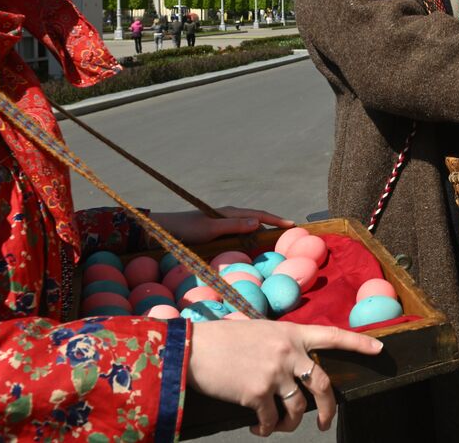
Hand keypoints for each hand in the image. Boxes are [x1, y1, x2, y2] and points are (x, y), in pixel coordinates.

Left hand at [153, 207, 293, 246]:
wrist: (165, 229)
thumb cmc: (186, 229)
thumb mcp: (210, 228)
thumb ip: (233, 225)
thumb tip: (258, 223)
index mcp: (230, 213)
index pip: (259, 215)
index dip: (276, 220)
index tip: (293, 225)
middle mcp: (228, 216)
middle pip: (256, 219)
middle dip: (273, 224)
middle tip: (290, 232)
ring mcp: (223, 224)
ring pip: (248, 227)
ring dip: (262, 231)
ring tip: (275, 240)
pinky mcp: (217, 232)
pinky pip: (239, 234)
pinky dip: (250, 238)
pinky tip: (251, 246)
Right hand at [187, 319, 382, 435]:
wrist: (193, 350)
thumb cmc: (221, 340)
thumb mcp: (258, 332)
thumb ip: (280, 345)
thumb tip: (292, 366)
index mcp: (290, 333)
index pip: (332, 335)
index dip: (358, 344)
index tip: (379, 350)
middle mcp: (288, 352)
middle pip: (323, 385)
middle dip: (328, 409)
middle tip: (325, 422)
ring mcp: (275, 373)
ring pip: (297, 409)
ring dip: (288, 424)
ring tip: (274, 426)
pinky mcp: (258, 393)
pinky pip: (270, 420)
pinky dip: (264, 428)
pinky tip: (256, 428)